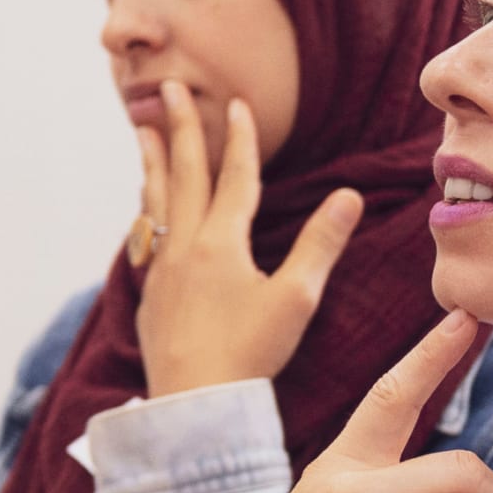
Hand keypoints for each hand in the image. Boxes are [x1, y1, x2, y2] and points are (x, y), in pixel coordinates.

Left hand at [135, 81, 362, 396]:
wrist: (193, 404)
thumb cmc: (249, 354)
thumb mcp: (295, 298)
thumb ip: (320, 243)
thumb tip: (349, 196)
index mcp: (221, 242)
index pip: (235, 177)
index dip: (239, 138)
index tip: (236, 102)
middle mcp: (184, 247)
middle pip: (183, 175)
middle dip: (180, 129)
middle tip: (166, 88)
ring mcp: (162, 271)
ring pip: (156, 202)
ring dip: (154, 163)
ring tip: (143, 132)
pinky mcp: (151, 296)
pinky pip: (147, 235)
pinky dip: (147, 209)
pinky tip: (146, 210)